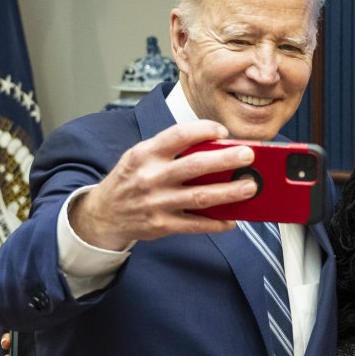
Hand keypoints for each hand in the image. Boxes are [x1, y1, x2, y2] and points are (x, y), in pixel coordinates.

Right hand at [68, 121, 250, 249]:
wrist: (104, 213)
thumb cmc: (131, 179)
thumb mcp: (141, 156)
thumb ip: (171, 150)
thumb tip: (216, 148)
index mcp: (146, 154)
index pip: (178, 135)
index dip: (203, 130)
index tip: (223, 132)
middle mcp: (151, 177)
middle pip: (194, 166)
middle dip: (225, 160)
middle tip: (248, 156)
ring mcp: (157, 203)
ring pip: (200, 197)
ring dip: (229, 192)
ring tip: (250, 186)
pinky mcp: (162, 225)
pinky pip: (195, 224)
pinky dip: (217, 222)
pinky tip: (233, 219)